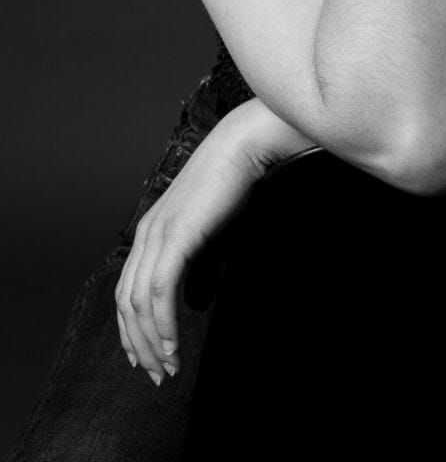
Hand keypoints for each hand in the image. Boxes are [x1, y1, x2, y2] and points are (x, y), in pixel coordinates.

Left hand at [115, 99, 316, 384]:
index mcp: (149, 231)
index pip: (126, 292)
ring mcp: (158, 235)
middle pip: (126, 304)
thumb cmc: (232, 183)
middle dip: (140, 345)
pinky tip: (175, 346)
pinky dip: (164, 325)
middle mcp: (146, 235)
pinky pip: (160, 292)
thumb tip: (194, 300)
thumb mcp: (207, 228)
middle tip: (158, 375)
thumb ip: (195, 260)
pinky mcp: (176, 236)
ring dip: (152, 342)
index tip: (146, 358)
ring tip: (168, 368)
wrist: (243, 146)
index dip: (132, 329)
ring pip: (139, 304)